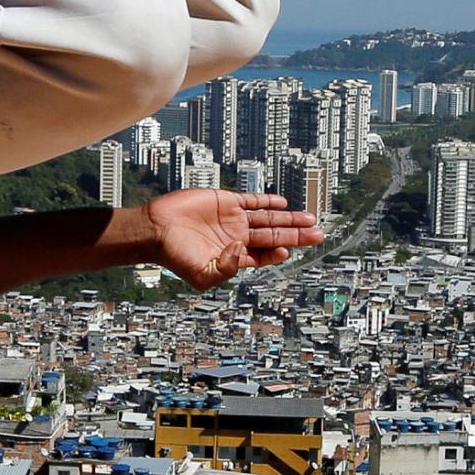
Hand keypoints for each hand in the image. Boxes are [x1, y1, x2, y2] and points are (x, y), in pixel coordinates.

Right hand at [143, 189, 323, 289]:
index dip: (278, 253)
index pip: (265, 255)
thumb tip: (244, 251)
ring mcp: (234, 218)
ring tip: (310, 219)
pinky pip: (252, 200)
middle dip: (297, 235)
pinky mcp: (226, 201)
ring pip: (269, 218)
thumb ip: (227, 267)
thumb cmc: (175, 256)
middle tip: (319, 234)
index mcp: (234, 256)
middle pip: (275, 235)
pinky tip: (283, 202)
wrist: (155, 229)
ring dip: (289, 218)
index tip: (289, 251)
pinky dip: (267, 200)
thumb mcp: (202, 274)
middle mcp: (238, 237)